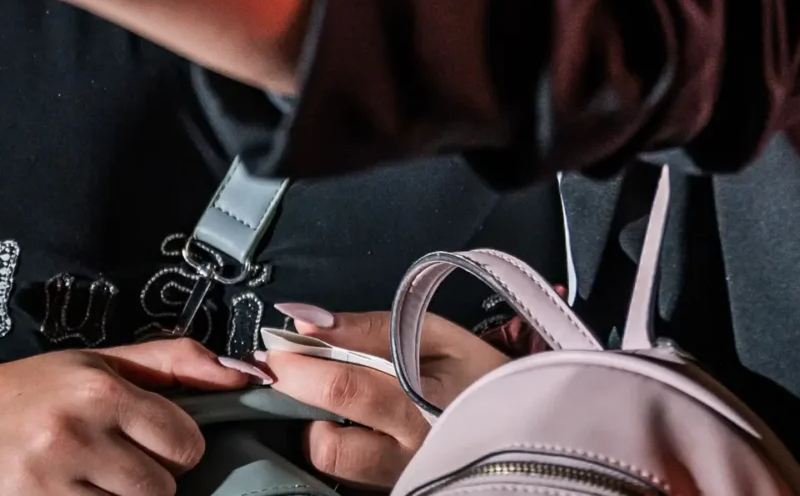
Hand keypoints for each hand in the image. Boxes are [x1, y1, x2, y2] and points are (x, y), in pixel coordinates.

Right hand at [0, 340, 247, 495]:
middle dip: (146, 481)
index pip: (185, 443)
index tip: (150, 444)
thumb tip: (247, 373)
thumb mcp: (96, 363)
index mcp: (99, 390)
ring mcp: (48, 482)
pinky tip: (70, 493)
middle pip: (161, 489)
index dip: (175, 448)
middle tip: (112, 465)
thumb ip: (173, 363)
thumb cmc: (28, 392)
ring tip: (89, 481)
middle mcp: (74, 434)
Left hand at [263, 310, 507, 489]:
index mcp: (422, 406)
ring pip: (334, 468)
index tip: (274, 347)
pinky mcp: (398, 490)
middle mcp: (408, 455)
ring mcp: (402, 479)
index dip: (298, 368)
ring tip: (328, 403)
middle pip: (328, 446)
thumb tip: (305, 321)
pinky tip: (349, 425)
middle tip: (292, 375)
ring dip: (318, 431)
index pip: (343, 389)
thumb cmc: (478, 370)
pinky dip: (338, 448)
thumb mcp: (435, 333)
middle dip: (298, 406)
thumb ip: (368, 328)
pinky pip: (350, 478)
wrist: (525, 419)